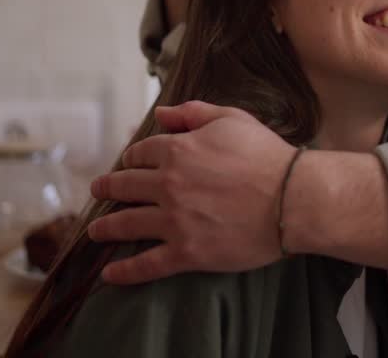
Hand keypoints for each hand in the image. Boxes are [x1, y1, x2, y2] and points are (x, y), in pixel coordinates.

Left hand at [87, 101, 295, 283]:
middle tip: (99, 191)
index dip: (133, 158)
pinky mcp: (186, 252)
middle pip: (124, 186)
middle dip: (108, 188)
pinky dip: (124, 271)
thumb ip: (194, 113)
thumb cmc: (267, 156)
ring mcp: (174, 220)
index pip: (141, 153)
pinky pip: (146, 264)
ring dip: (105, 227)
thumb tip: (163, 113)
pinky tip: (109, 274)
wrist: (292, 198)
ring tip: (95, 231)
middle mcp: (167, 184)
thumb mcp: (232, 120)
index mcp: (177, 150)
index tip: (129, 164)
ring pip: (126, 224)